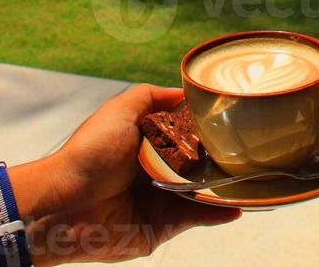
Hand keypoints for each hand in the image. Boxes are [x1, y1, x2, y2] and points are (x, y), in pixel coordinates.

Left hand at [9, 85, 240, 265]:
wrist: (65, 204)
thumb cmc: (89, 153)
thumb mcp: (119, 109)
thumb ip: (151, 96)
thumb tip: (184, 92)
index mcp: (148, 143)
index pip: (186, 133)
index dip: (206, 126)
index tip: (233, 116)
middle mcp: (158, 169)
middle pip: (198, 162)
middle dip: (222, 156)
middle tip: (249, 147)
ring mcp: (162, 198)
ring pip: (202, 190)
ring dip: (225, 185)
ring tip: (253, 175)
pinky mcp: (163, 225)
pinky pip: (196, 217)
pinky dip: (218, 213)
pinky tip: (239, 204)